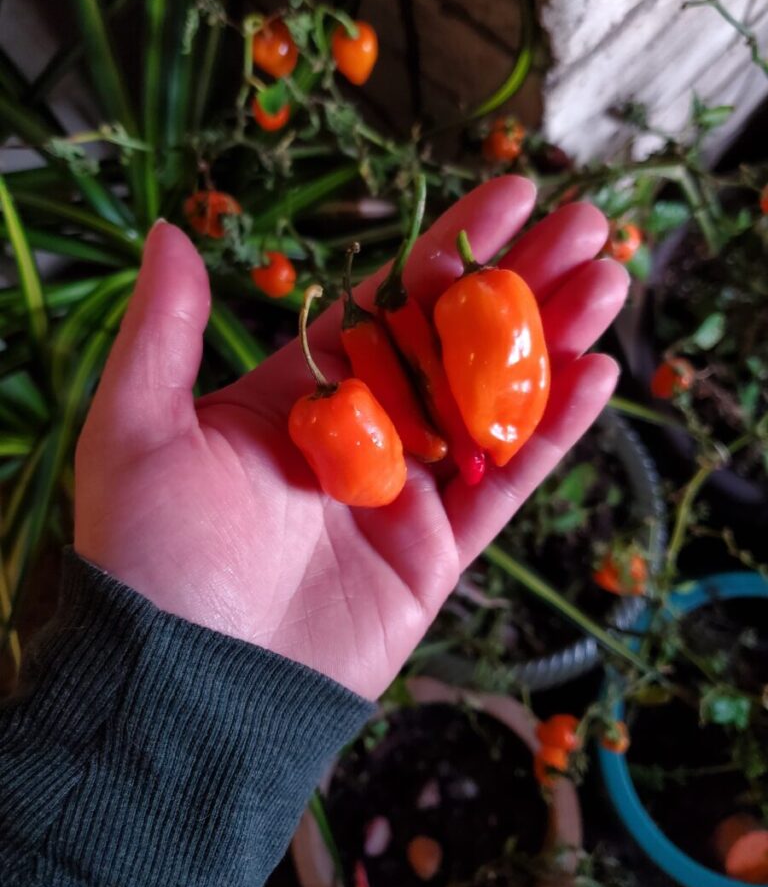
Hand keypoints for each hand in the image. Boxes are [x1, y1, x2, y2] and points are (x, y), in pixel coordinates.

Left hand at [75, 177, 627, 698]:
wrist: (188, 689)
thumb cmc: (152, 556)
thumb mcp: (139, 429)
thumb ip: (166, 329)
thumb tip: (170, 231)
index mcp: (299, 394)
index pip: (388, 304)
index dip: (452, 250)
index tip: (512, 196)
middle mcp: (359, 435)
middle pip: (455, 344)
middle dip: (522, 284)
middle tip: (588, 224)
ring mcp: (405, 494)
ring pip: (492, 404)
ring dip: (552, 343)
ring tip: (612, 278)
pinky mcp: (438, 552)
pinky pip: (506, 484)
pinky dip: (552, 432)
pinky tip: (599, 375)